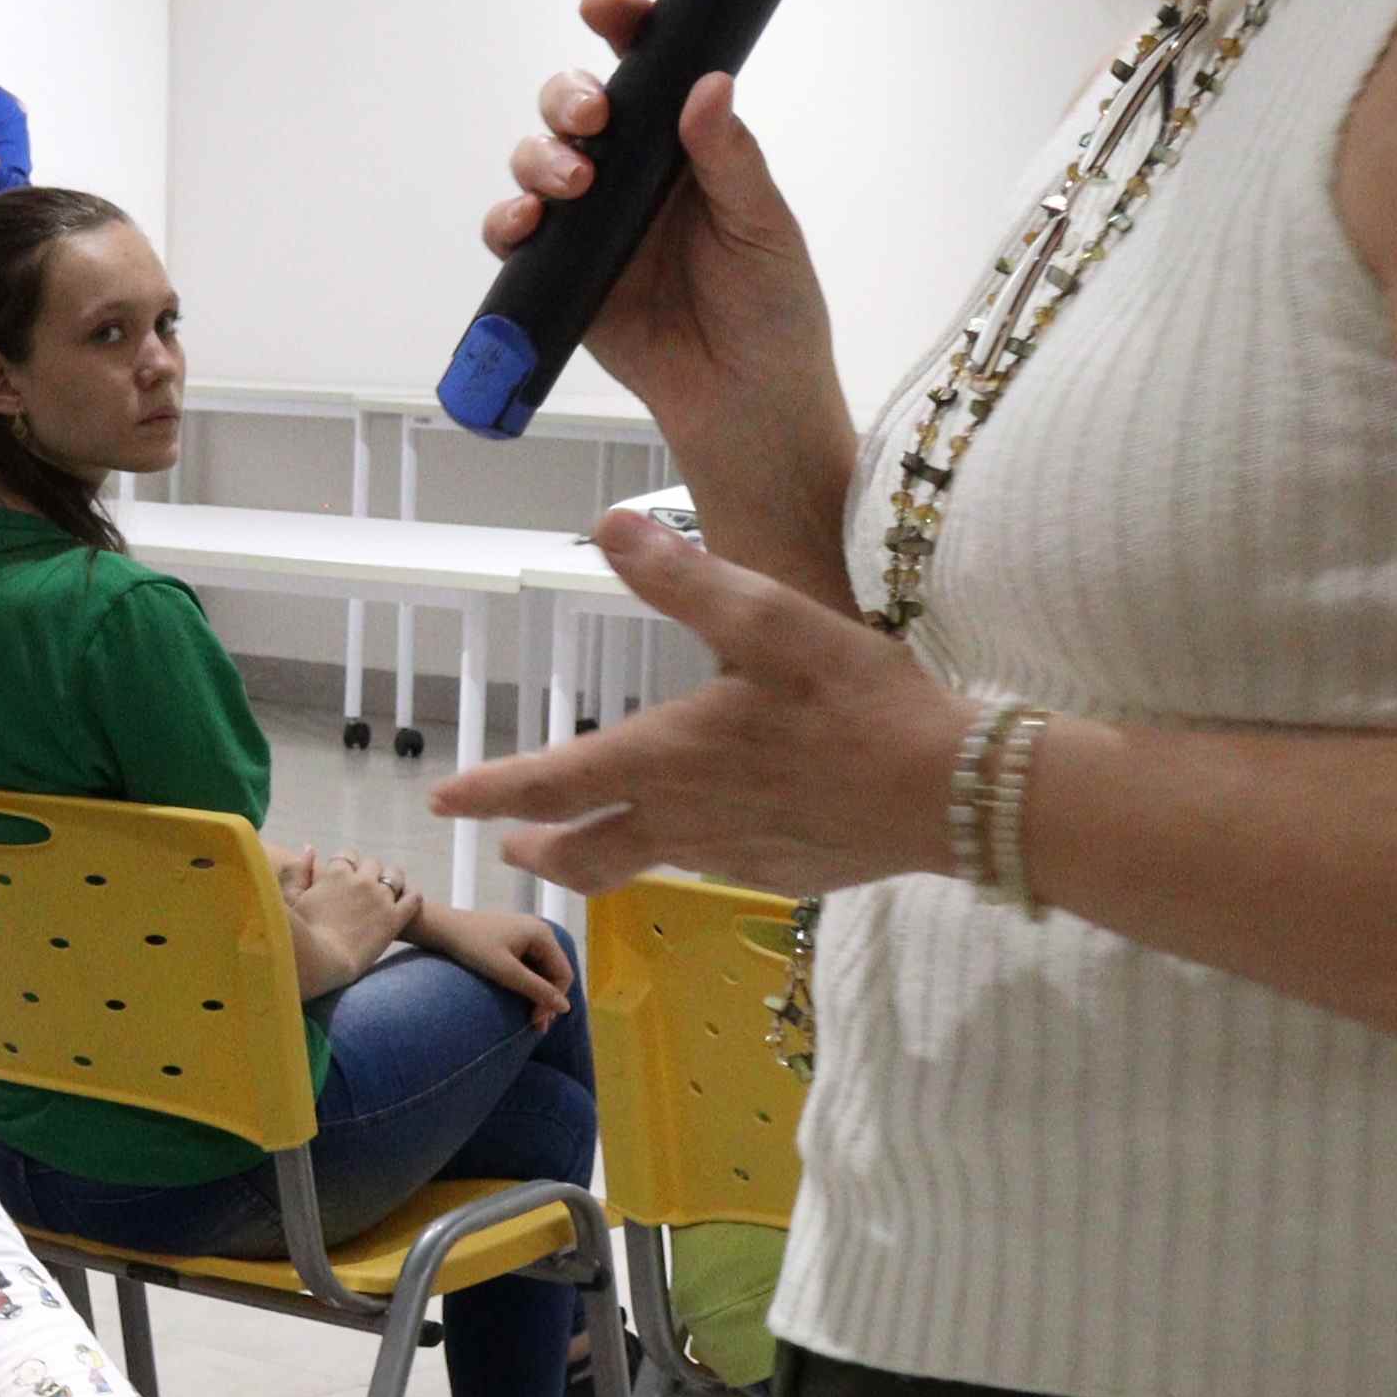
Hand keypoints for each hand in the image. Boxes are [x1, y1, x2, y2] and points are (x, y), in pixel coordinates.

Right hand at [280, 850, 410, 995]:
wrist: (321, 963)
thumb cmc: (300, 933)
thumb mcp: (294, 898)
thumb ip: (300, 870)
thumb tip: (310, 847)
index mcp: (335, 873)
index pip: (347, 855)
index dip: (348, 865)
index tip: (347, 875)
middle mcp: (360, 880)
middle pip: (373, 864)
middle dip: (370, 872)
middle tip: (368, 887)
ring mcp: (380, 898)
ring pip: (396, 875)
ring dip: (393, 880)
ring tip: (391, 891)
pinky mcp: (395, 918)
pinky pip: (413, 899)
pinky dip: (412, 897)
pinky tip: (409, 901)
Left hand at [413, 901, 582, 1018]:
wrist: (440, 928)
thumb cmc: (472, 947)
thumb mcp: (506, 972)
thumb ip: (537, 989)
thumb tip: (566, 1008)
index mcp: (542, 934)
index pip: (563, 973)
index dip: (554, 1000)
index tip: (536, 1021)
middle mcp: (539, 931)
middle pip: (554, 972)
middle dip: (546, 998)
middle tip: (534, 1025)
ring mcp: (526, 934)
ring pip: (541, 970)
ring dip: (536, 993)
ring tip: (527, 1017)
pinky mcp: (512, 940)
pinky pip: (528, 965)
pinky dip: (525, 982)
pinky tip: (517, 998)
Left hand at [430, 509, 976, 896]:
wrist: (953, 792)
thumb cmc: (857, 701)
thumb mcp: (768, 619)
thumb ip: (685, 576)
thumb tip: (611, 523)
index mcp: (664, 760)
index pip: (551, 783)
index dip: (491, 791)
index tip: (443, 800)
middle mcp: (684, 820)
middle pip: (586, 852)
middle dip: (538, 849)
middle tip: (509, 846)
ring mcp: (734, 856)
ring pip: (647, 865)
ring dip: (605, 854)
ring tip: (595, 839)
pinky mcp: (785, 874)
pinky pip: (714, 867)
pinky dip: (686, 852)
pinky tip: (711, 831)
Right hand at [485, 0, 837, 447]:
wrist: (744, 404)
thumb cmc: (772, 313)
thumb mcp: (764, 228)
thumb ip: (730, 160)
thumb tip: (708, 85)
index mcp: (688, 150)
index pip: (651, 71)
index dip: (623, 28)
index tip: (605, 7)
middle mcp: (634, 177)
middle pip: (577, 107)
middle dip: (569, 97)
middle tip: (592, 120)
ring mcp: (592, 223)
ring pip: (539, 160)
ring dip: (540, 157)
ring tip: (569, 185)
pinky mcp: (561, 272)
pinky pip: (515, 235)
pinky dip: (507, 222)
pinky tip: (524, 227)